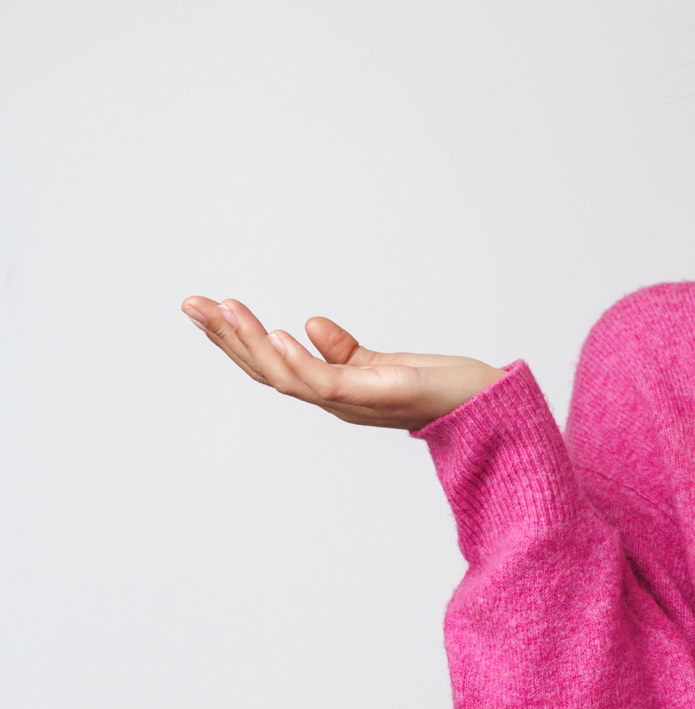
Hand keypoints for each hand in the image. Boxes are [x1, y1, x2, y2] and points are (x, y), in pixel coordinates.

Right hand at [181, 296, 506, 430]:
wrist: (489, 406)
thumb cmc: (440, 386)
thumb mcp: (383, 363)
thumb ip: (345, 351)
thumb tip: (309, 325)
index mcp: (332, 389)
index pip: (271, 364)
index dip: (236, 340)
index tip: (205, 308)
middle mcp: (336, 400)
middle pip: (265, 370)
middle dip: (225, 337)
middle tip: (190, 303)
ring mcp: (354, 401)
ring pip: (286, 376)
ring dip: (251, 342)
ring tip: (224, 309)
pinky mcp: (378, 395)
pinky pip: (326, 382)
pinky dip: (299, 360)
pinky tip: (279, 334)